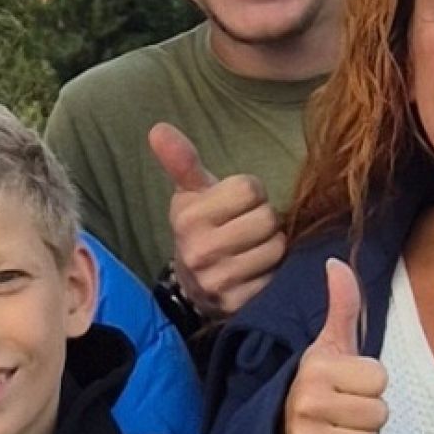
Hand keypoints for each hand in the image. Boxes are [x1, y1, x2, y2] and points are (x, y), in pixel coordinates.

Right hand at [148, 123, 286, 318]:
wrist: (192, 284)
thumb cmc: (201, 227)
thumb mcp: (190, 192)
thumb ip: (181, 160)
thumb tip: (157, 129)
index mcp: (188, 216)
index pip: (249, 189)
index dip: (251, 193)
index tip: (237, 205)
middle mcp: (199, 250)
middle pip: (266, 218)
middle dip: (264, 220)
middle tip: (249, 228)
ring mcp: (217, 280)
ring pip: (275, 248)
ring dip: (272, 246)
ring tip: (253, 248)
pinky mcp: (235, 304)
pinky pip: (273, 278)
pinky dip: (271, 273)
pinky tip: (256, 271)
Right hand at [281, 265, 387, 433]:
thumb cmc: (317, 386)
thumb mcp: (329, 346)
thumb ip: (342, 306)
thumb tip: (338, 262)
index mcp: (316, 368)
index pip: (380, 379)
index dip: (370, 383)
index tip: (347, 385)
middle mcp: (306, 403)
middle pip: (379, 414)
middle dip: (368, 415)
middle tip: (343, 411)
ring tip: (339, 432)